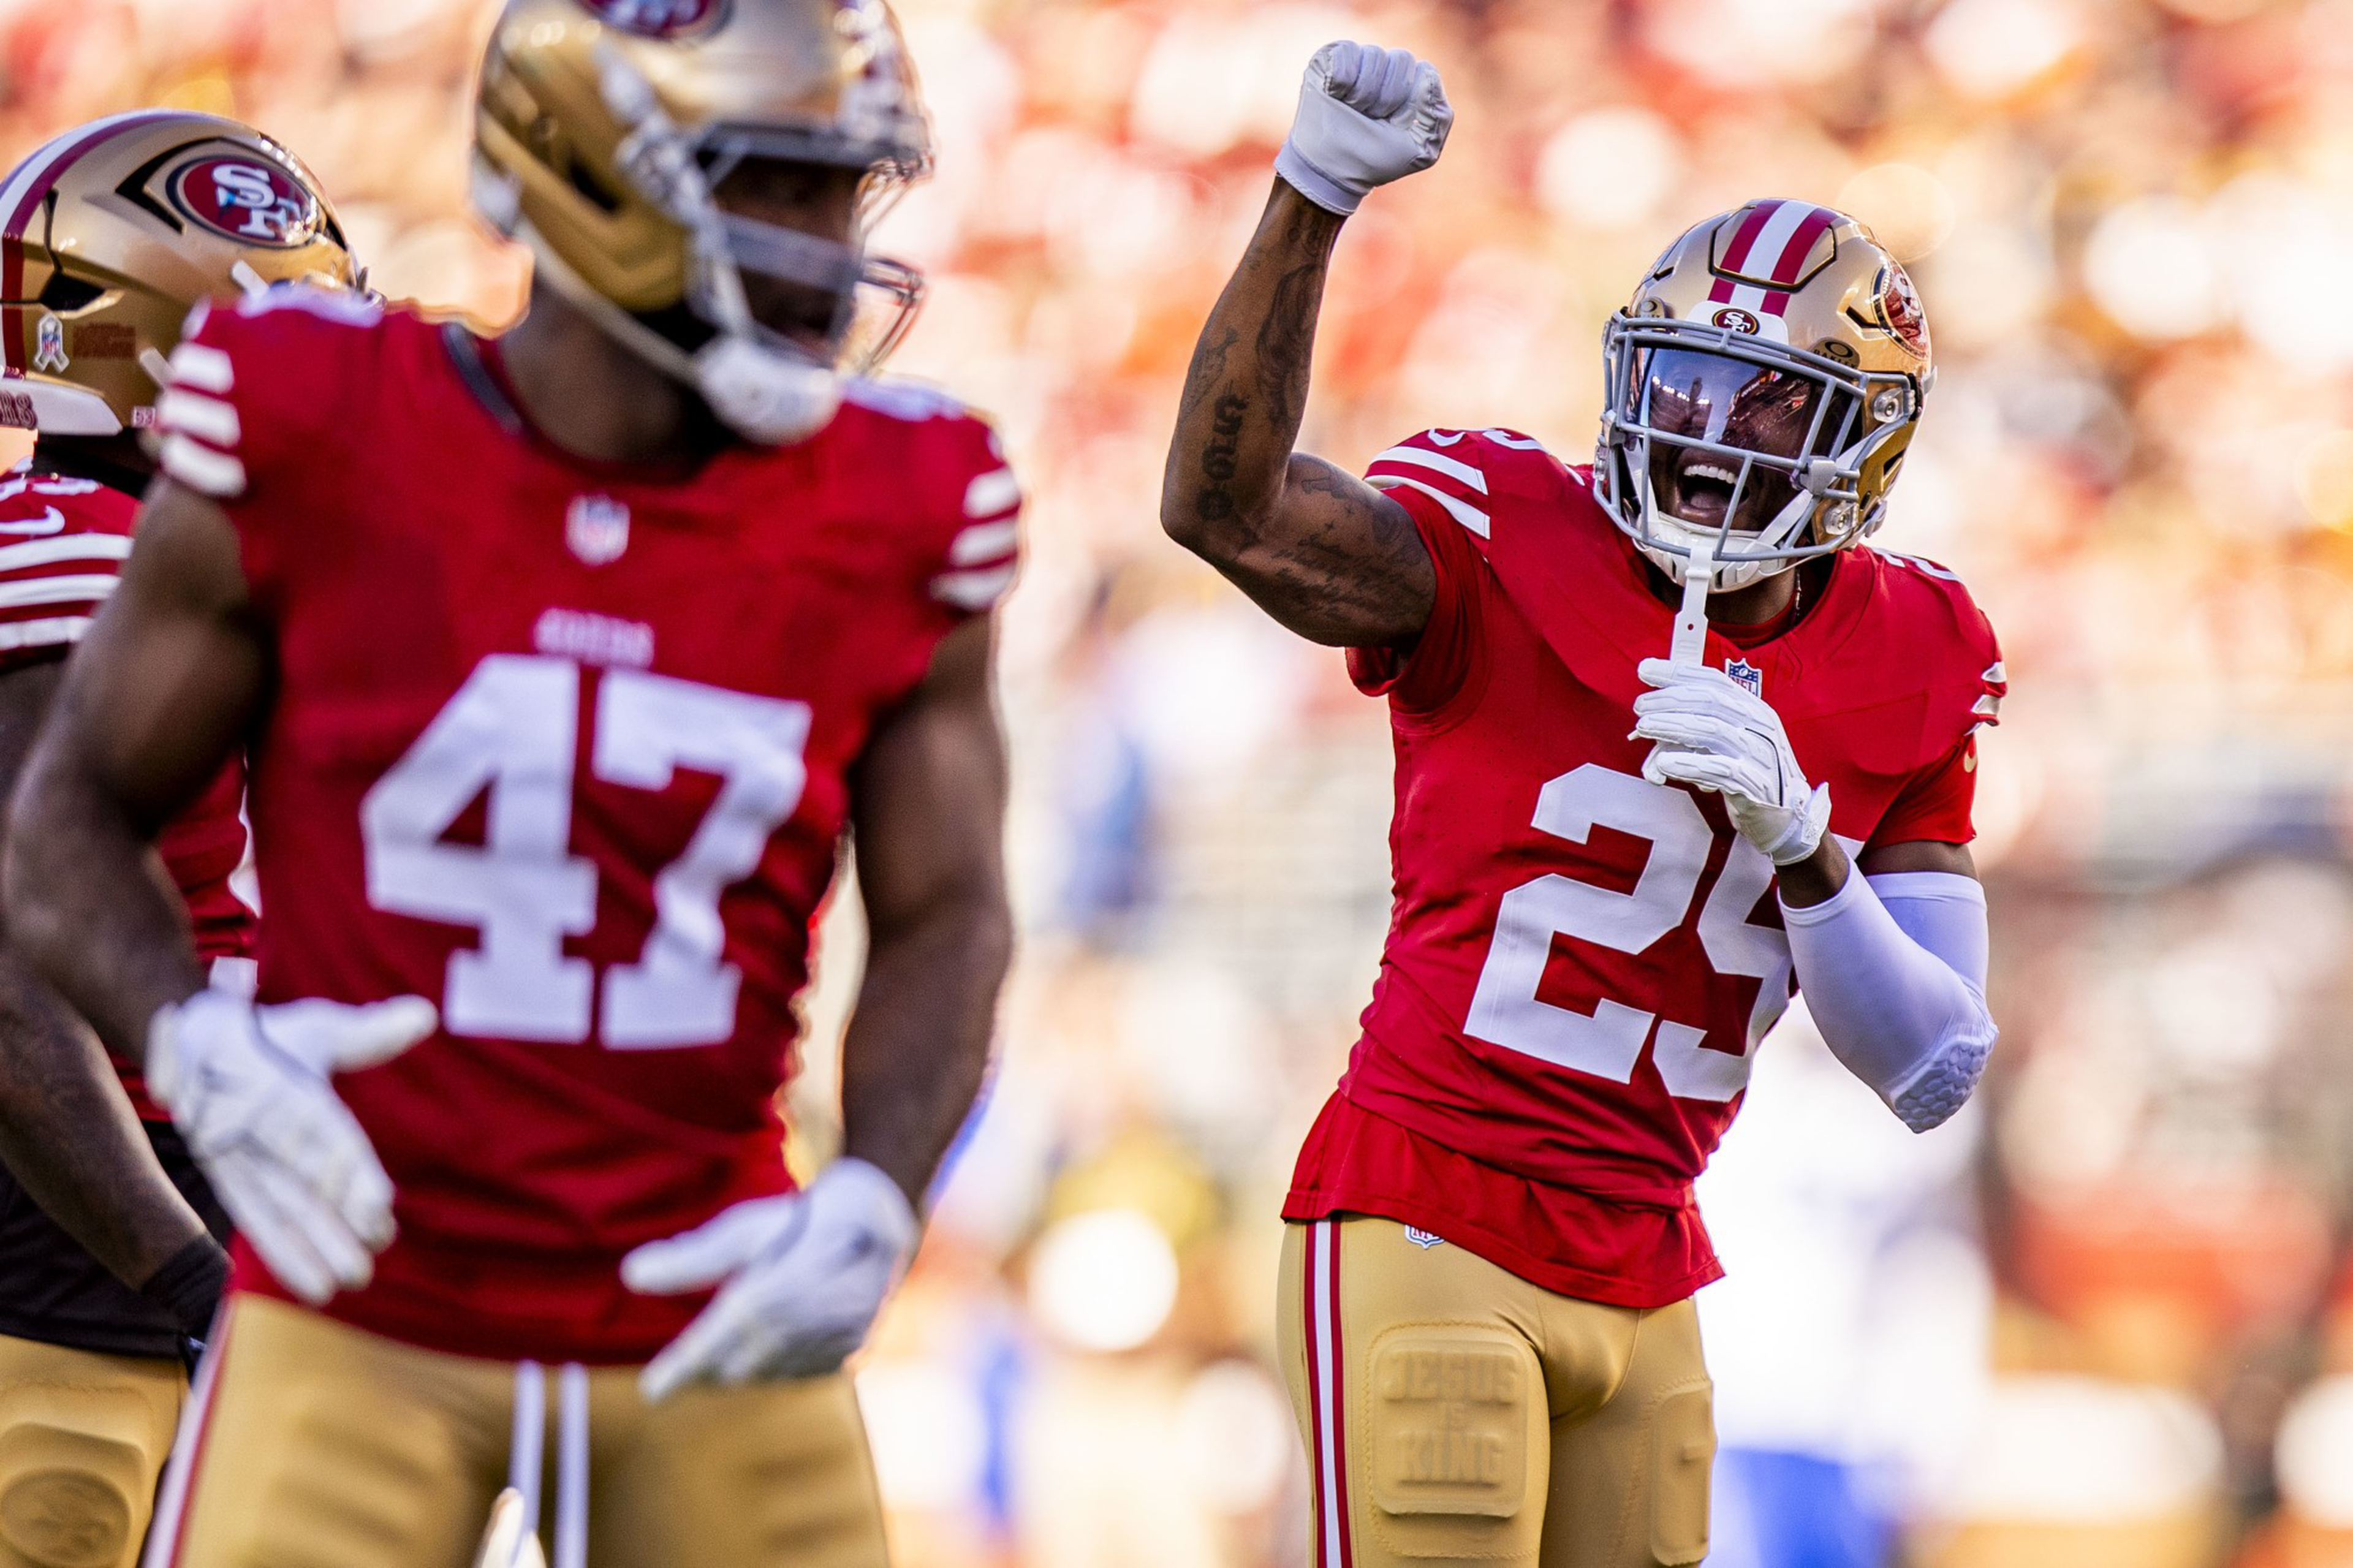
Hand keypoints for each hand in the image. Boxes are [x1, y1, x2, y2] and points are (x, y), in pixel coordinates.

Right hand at [146, 989, 435, 1304]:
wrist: (189, 1039)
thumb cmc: (270, 1035)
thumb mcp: (317, 1026)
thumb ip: (369, 1032)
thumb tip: (425, 1015)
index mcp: (283, 1089)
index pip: (322, 1137)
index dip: (350, 1175)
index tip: (381, 1209)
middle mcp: (255, 1128)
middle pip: (299, 1183)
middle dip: (332, 1224)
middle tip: (368, 1263)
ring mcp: (235, 1156)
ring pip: (276, 1208)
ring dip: (308, 1248)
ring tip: (343, 1284)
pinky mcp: (225, 1177)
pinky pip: (253, 1216)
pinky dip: (279, 1251)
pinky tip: (310, 1282)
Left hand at [622, 1157, 917, 1398]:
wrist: (881, 1217)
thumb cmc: (802, 1219)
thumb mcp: (746, 1229)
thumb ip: (691, 1258)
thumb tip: (630, 1275)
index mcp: (769, 1295)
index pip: (711, 1345)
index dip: (679, 1371)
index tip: (651, 1393)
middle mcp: (800, 1328)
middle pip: (736, 1367)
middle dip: (707, 1367)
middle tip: (686, 1364)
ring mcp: (830, 1344)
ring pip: (767, 1374)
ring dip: (740, 1367)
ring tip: (724, 1352)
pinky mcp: (849, 1352)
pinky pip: (799, 1373)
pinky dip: (776, 1366)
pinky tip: (771, 1344)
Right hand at [1275, 41, 1452, 215]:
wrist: (1329, 170)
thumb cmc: (1373, 160)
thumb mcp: (1419, 151)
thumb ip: (1438, 116)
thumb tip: (1427, 73)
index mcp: (1409, 86)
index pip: (1423, 71)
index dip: (1410, 100)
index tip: (1394, 123)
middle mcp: (1384, 69)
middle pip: (1402, 59)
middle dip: (1387, 97)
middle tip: (1371, 118)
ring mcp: (1357, 62)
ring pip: (1374, 55)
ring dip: (1363, 92)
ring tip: (1351, 109)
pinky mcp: (1329, 58)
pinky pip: (1346, 51)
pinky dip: (1341, 79)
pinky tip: (1334, 95)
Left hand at [1632, 658, 1830, 864]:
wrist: (1784, 819)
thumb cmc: (1745, 776)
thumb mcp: (1718, 747)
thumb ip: (1686, 734)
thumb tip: (1642, 729)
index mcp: (1751, 709)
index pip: (1713, 681)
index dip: (1678, 672)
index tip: (1645, 669)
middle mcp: (1759, 725)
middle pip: (1711, 701)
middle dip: (1671, 699)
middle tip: (1639, 705)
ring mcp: (1759, 754)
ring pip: (1713, 731)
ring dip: (1674, 726)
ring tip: (1643, 727)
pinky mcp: (1755, 785)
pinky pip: (1721, 770)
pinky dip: (1690, 765)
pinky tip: (1664, 765)